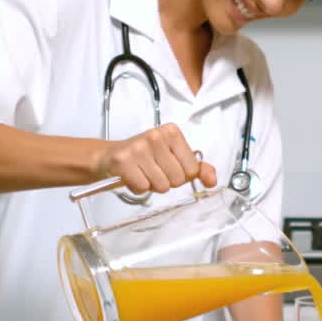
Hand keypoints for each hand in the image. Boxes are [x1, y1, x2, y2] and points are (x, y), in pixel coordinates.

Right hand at [95, 123, 216, 193]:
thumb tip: (212, 180)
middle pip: (177, 179)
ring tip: (142, 173)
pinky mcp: (124, 161)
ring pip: (161, 185)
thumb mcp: (173, 157)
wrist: (109, 156)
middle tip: (152, 170)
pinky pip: (142, 187)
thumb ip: (196, 168)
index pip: (192, 169)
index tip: (167, 166)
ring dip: (151, 185)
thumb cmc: (144, 157)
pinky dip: (137, 188)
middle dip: (166, 181)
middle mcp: (156, 136)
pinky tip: (132, 176)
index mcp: (172, 132)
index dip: (181, 175)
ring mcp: (139, 147)